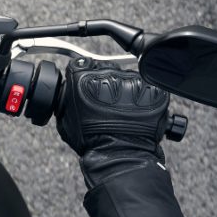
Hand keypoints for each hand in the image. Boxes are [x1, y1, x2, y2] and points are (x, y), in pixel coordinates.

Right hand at [56, 59, 170, 187]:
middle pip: (106, 68)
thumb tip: (67, 90)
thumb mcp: (65, 118)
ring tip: (122, 111)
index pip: (82, 64)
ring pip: (126, 77)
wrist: (119, 153)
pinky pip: (146, 87)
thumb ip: (65, 99)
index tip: (87, 86)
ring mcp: (131, 79)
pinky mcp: (150, 88)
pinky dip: (142, 98)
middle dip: (105, 82)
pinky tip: (136, 113)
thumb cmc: (91, 140)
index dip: (84, 76)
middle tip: (105, 103)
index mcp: (83, 77)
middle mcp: (108, 73)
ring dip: (124, 89)